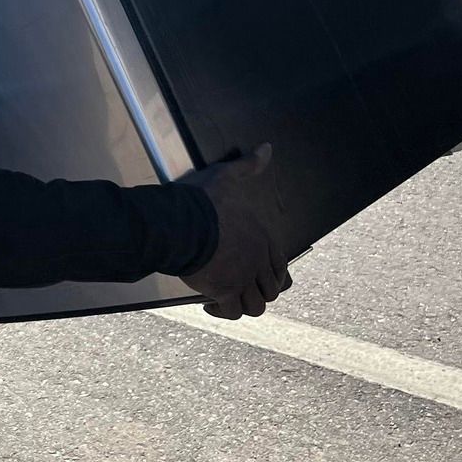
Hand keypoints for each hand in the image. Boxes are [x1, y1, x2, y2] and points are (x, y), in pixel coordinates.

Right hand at [180, 144, 290, 319]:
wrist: (181, 223)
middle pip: (272, 289)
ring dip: (245, 304)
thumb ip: (249, 166)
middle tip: (242, 289)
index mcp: (262, 238)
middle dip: (259, 292)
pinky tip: (210, 306)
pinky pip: (232, 311)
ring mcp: (242, 278)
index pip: (280, 266)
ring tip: (229, 301)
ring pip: (257, 305)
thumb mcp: (229, 176)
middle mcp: (257, 261)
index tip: (258, 276)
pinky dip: (223, 312)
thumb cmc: (204, 201)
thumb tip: (266, 148)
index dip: (274, 275)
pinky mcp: (223, 291)